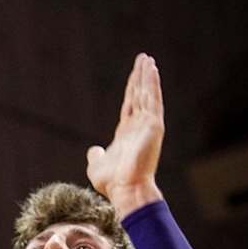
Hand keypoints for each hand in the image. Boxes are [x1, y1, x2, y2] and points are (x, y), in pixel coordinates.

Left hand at [86, 52, 164, 216]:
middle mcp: (139, 126)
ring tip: (148, 59)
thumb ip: (96, 155)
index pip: (130, 104)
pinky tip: (152, 70)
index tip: (135, 73)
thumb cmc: (112, 182)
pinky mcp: (153, 126)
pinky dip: (153, 85)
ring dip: (147, 76)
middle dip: (141, 77)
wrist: (125, 190)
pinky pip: (153, 100)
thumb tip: (93, 150)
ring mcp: (147, 125)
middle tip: (144, 59)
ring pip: (147, 94)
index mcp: (126, 132)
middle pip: (140, 95)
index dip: (132, 88)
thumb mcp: (97, 165)